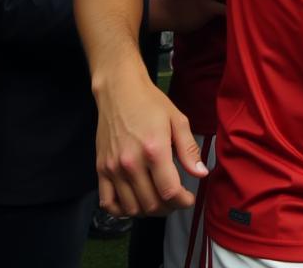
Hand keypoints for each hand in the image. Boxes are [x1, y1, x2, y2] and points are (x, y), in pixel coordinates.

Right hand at [94, 65, 206, 216]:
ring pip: (132, 208)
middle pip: (151, 203)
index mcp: (154, 150)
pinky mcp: (101, 169)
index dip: (182, 202)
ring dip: (148, 211)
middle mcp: (131, 163)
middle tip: (176, 200)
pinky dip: (122, 210)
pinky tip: (134, 202)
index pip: (169, 191)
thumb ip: (189, 149)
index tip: (189, 199)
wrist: (119, 91)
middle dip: (169, 208)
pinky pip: (108, 203)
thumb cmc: (151, 103)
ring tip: (159, 200)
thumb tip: (201, 174)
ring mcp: (113, 168)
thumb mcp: (177, 120)